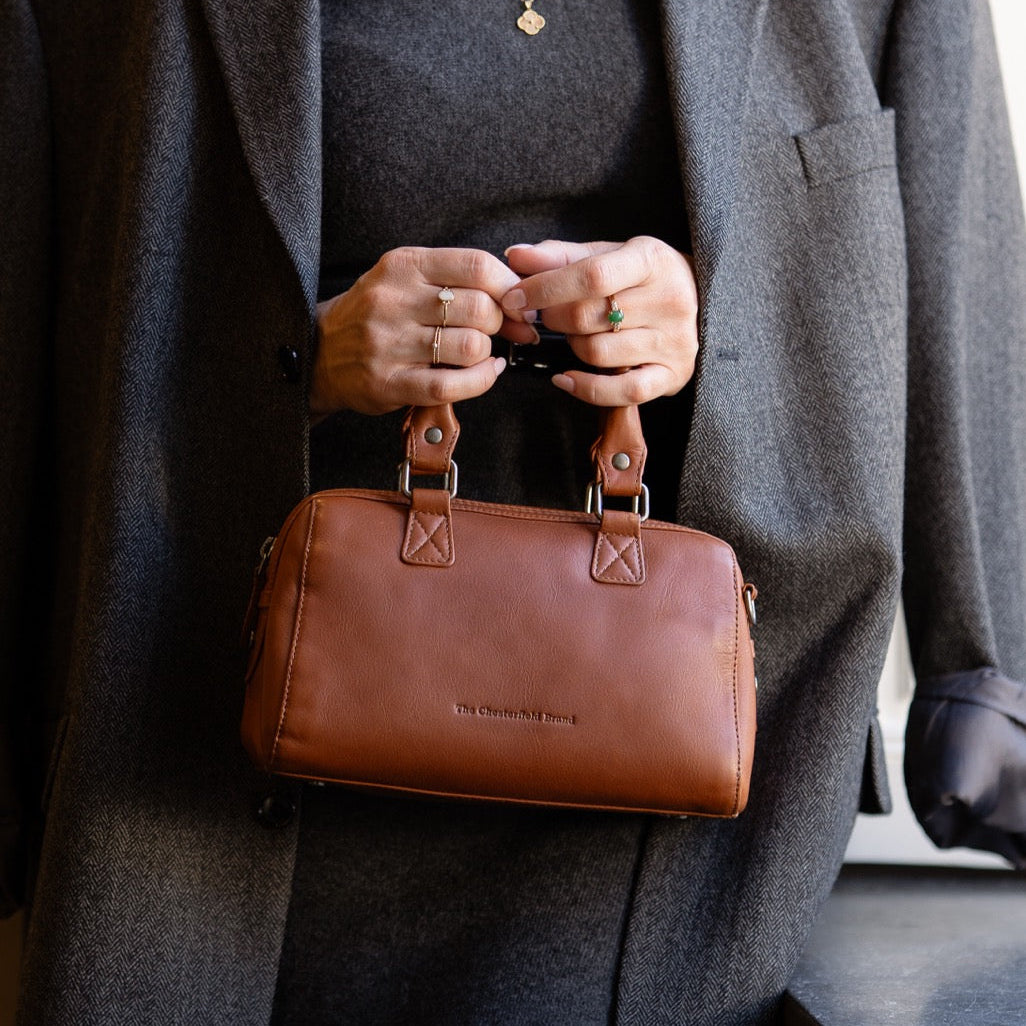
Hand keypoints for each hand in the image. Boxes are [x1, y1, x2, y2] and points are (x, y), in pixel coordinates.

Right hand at [311, 247, 536, 417]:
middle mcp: (393, 300)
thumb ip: (458, 281)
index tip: (517, 303)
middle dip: (500, 323)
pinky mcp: (389, 382)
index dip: (509, 287)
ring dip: (487, 353)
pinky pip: (451, 385)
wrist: (319, 352)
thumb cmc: (377, 314)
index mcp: (403, 265)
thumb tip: (522, 301)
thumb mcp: (407, 280)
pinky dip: (481, 381)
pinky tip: (484, 373)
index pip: (477, 266)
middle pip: (479, 308)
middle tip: (498, 331)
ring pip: (470, 347)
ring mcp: (389, 343)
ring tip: (479, 353)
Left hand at [502, 237, 698, 405]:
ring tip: (575, 335)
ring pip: (597, 353)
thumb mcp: (609, 255)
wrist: (705, 300)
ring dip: (572, 346)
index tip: (515, 297)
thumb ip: (561, 256)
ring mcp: (673, 341)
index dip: (545, 288)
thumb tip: (516, 255)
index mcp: (651, 260)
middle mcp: (668, 300)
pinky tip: (566, 378)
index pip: (591, 276)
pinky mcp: (672, 375)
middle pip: (588, 317)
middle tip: (547, 314)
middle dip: (553, 317)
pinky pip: (622, 391)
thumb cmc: (645, 277)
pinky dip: (586, 388)